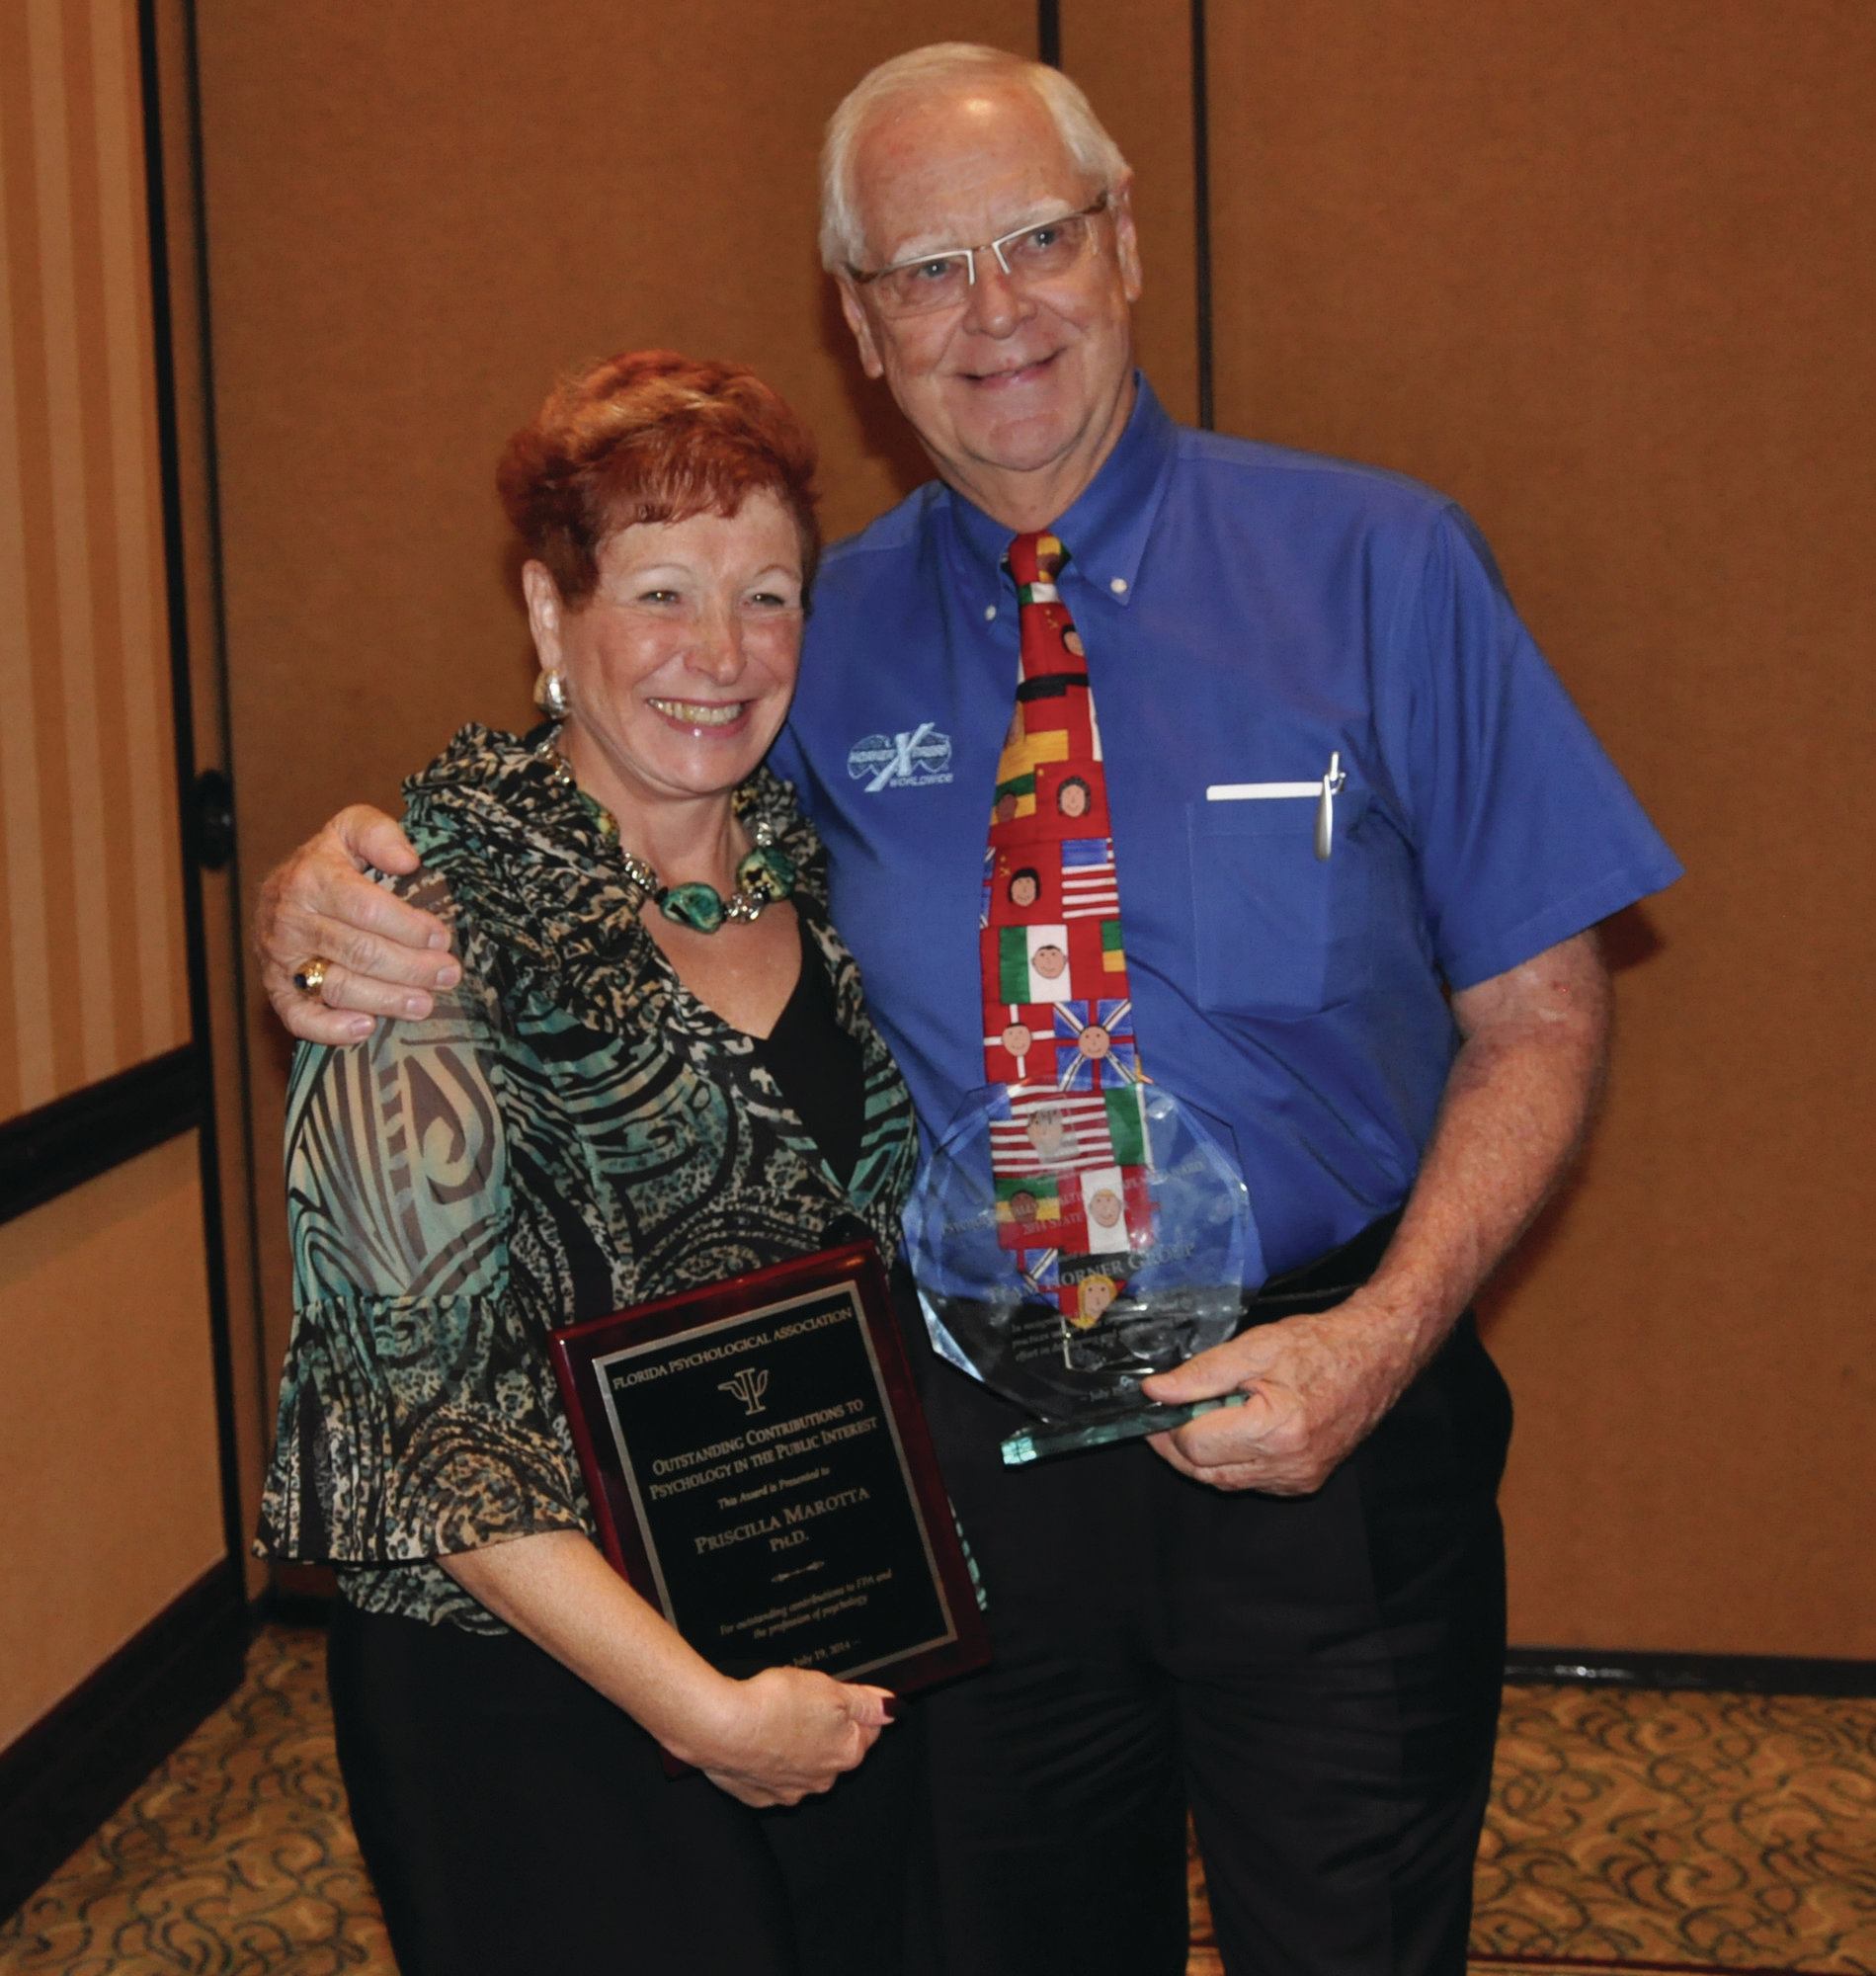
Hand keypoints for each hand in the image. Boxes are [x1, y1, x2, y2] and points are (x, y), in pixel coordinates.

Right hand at [255, 807, 458, 1043]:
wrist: (280, 888)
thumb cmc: (330, 862)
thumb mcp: (350, 830)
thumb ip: (378, 833)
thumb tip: (407, 861)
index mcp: (311, 879)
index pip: (366, 909)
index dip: (408, 927)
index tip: (442, 938)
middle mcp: (291, 919)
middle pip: (359, 951)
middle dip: (411, 967)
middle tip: (448, 975)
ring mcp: (280, 958)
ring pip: (338, 986)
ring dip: (386, 999)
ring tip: (425, 1004)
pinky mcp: (276, 988)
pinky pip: (298, 1017)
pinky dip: (330, 1029)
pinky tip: (367, 1028)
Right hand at [696, 1667, 895, 1807]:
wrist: (722, 1727)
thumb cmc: (775, 1705)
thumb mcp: (830, 1689)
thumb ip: (865, 1702)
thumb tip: (893, 1709)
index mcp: (846, 1753)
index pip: (868, 1729)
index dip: (854, 1707)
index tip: (837, 1694)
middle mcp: (821, 1780)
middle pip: (834, 1749)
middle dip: (824, 1727)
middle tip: (802, 1701)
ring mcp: (788, 1791)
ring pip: (802, 1764)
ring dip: (796, 1745)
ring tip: (775, 1717)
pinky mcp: (757, 1794)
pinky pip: (770, 1776)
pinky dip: (767, 1758)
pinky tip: (756, 1738)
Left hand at [1140, 1291, 1421, 1494]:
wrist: (1376, 1356)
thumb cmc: (1318, 1344)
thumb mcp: (1255, 1347)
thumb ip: (1201, 1374)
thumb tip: (1154, 1392)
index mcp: (1275, 1431)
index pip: (1195, 1444)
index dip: (1168, 1424)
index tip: (1156, 1402)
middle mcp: (1288, 1466)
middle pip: (1205, 1471)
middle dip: (1177, 1445)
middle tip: (1164, 1414)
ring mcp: (1299, 1479)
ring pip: (1225, 1481)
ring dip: (1203, 1455)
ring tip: (1197, 1417)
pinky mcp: (1305, 1482)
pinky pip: (1251, 1480)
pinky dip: (1231, 1461)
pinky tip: (1231, 1430)